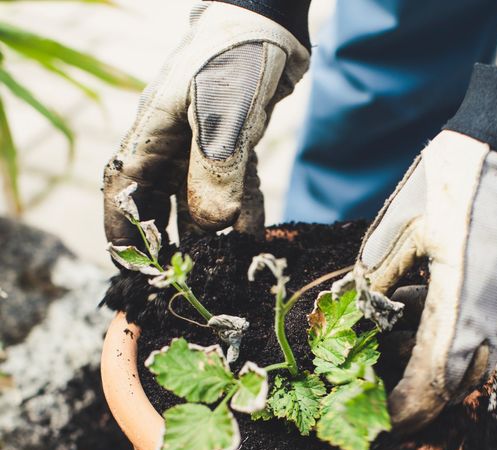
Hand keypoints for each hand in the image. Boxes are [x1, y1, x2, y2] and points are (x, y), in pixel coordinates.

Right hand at [103, 2, 308, 246]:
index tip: (133, 268)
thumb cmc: (233, 57)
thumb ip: (214, 171)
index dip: (123, 232)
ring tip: (226, 262)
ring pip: (201, 202)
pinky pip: (234, 191)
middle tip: (187, 274)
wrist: (269, 24)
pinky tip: (253, 236)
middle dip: (172, 241)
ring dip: (214, 233)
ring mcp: (202, 149)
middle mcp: (171, 147)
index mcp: (151, 136)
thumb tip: (214, 226)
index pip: (123, 192)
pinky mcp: (233, 149)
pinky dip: (244, 213)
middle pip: (160, 205)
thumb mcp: (221, 114)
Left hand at [357, 129, 496, 432]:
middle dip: (418, 399)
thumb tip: (357, 307)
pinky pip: (477, 333)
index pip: (432, 378)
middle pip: (455, 382)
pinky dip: (444, 339)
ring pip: (468, 360)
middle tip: (379, 396)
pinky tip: (414, 309)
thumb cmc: (452, 180)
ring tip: (387, 344)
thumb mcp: (400, 226)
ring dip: (428, 366)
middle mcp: (489, 313)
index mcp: (460, 300)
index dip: (406, 408)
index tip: (380, 421)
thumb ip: (376, 276)